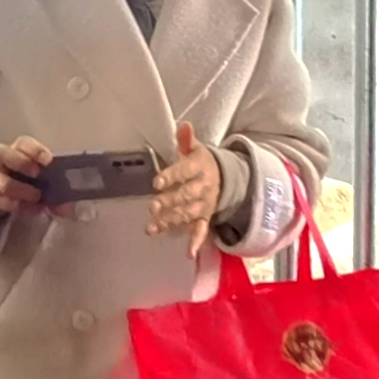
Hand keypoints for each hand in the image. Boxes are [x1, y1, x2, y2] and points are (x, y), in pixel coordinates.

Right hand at [0, 138, 50, 218]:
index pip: (23, 143)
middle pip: (4, 155)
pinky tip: (35, 209)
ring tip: (37, 196)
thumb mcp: (39, 175)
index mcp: (18, 149)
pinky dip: (21, 207)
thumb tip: (67, 209)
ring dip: (22, 190)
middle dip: (22, 163)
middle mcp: (3, 160)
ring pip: (4, 183)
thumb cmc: (24, 174)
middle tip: (37, 174)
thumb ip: (55, 187)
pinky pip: (4, 203)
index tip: (48, 160)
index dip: (35, 150)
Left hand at [146, 122, 219, 260]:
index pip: (185, 171)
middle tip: (152, 206)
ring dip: (171, 221)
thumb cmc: (201, 162)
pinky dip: (196, 242)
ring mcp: (204, 205)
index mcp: (199, 168)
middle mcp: (203, 188)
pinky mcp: (205, 218)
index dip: (171, 176)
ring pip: (188, 214)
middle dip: (169, 202)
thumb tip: (183, 124)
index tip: (156, 183)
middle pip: (186, 195)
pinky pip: (202, 230)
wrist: (227, 178)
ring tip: (152, 227)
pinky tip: (188, 253)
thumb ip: (186, 140)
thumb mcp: (195, 149)